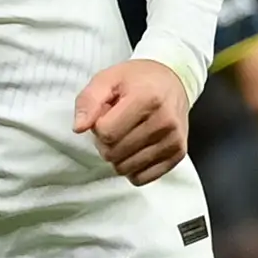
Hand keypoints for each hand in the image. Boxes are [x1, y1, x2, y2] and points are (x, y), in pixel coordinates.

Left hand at [73, 58, 190, 184]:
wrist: (175, 82)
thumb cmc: (138, 80)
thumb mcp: (107, 79)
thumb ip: (88, 101)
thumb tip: (79, 128)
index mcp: (147, 99)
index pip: (106, 133)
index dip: (98, 127)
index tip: (107, 115)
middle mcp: (164, 122)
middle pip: (114, 153)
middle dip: (106, 143)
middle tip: (116, 127)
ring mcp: (173, 140)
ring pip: (126, 168)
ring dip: (118, 157)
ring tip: (126, 137)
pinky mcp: (178, 154)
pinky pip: (142, 178)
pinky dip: (132, 169)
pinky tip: (136, 151)